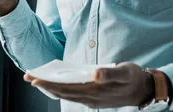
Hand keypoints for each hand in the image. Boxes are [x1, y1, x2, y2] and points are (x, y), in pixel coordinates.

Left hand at [24, 63, 153, 108]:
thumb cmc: (133, 77)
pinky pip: (73, 96)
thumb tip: (95, 74)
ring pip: (67, 95)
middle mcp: (91, 98)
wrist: (144, 90)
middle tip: (28, 78)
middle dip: (45, 86)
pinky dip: (63, 91)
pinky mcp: (94, 99)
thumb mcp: (124, 71)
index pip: (67, 87)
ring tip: (39, 82)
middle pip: (63, 92)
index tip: (35, 79)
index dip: (50, 84)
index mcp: (95, 90)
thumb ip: (109, 73)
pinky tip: (58, 86)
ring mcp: (92, 100)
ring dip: (52, 89)